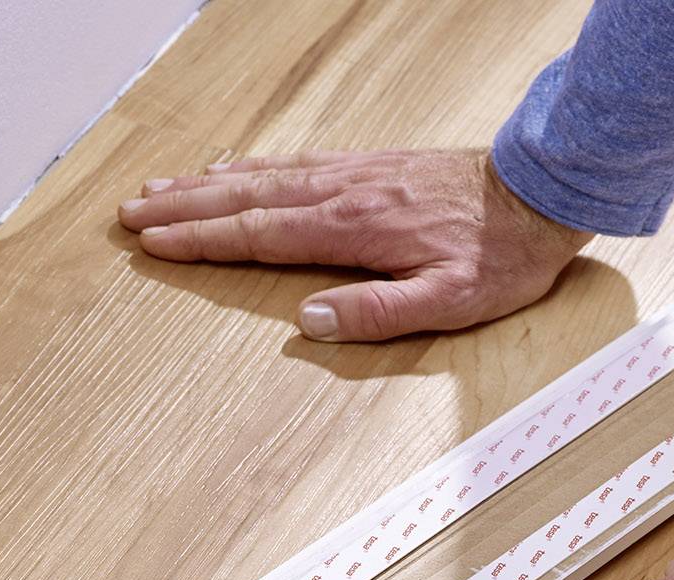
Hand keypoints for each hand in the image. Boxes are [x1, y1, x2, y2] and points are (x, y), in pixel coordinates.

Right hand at [116, 148, 590, 341]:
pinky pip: (293, 163)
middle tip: (130, 214)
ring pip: (262, 176)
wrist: (543, 191)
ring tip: (160, 189)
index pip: (257, 235)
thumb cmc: (502, 257)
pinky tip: (233, 170)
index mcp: (351, 230)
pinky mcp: (370, 165)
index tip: (152, 243)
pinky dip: (251, 167)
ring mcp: (354, 174)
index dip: (199, 240)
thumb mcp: (448, 303)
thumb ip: (377, 313)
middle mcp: (343, 193)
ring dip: (206, 184)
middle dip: (183, 208)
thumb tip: (309, 322)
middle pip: (244, 198)